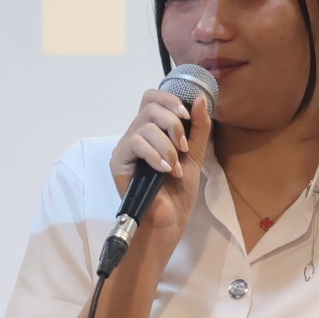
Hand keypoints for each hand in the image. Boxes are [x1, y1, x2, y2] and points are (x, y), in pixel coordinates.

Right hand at [110, 89, 211, 239]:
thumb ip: (198, 126)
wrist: (169, 219)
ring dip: (166, 147)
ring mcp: (126, 147)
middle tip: (183, 147)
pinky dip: (154, 155)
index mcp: (153, 130)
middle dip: (172, 124)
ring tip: (173, 168)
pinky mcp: (118, 160)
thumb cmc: (179, 191)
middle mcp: (136, 134)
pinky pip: (135, 143)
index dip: (170, 100)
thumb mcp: (195, 153)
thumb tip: (200, 98)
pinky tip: (163, 171)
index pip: (152, 98)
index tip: (187, 116)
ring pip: (144, 126)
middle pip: (149, 107)